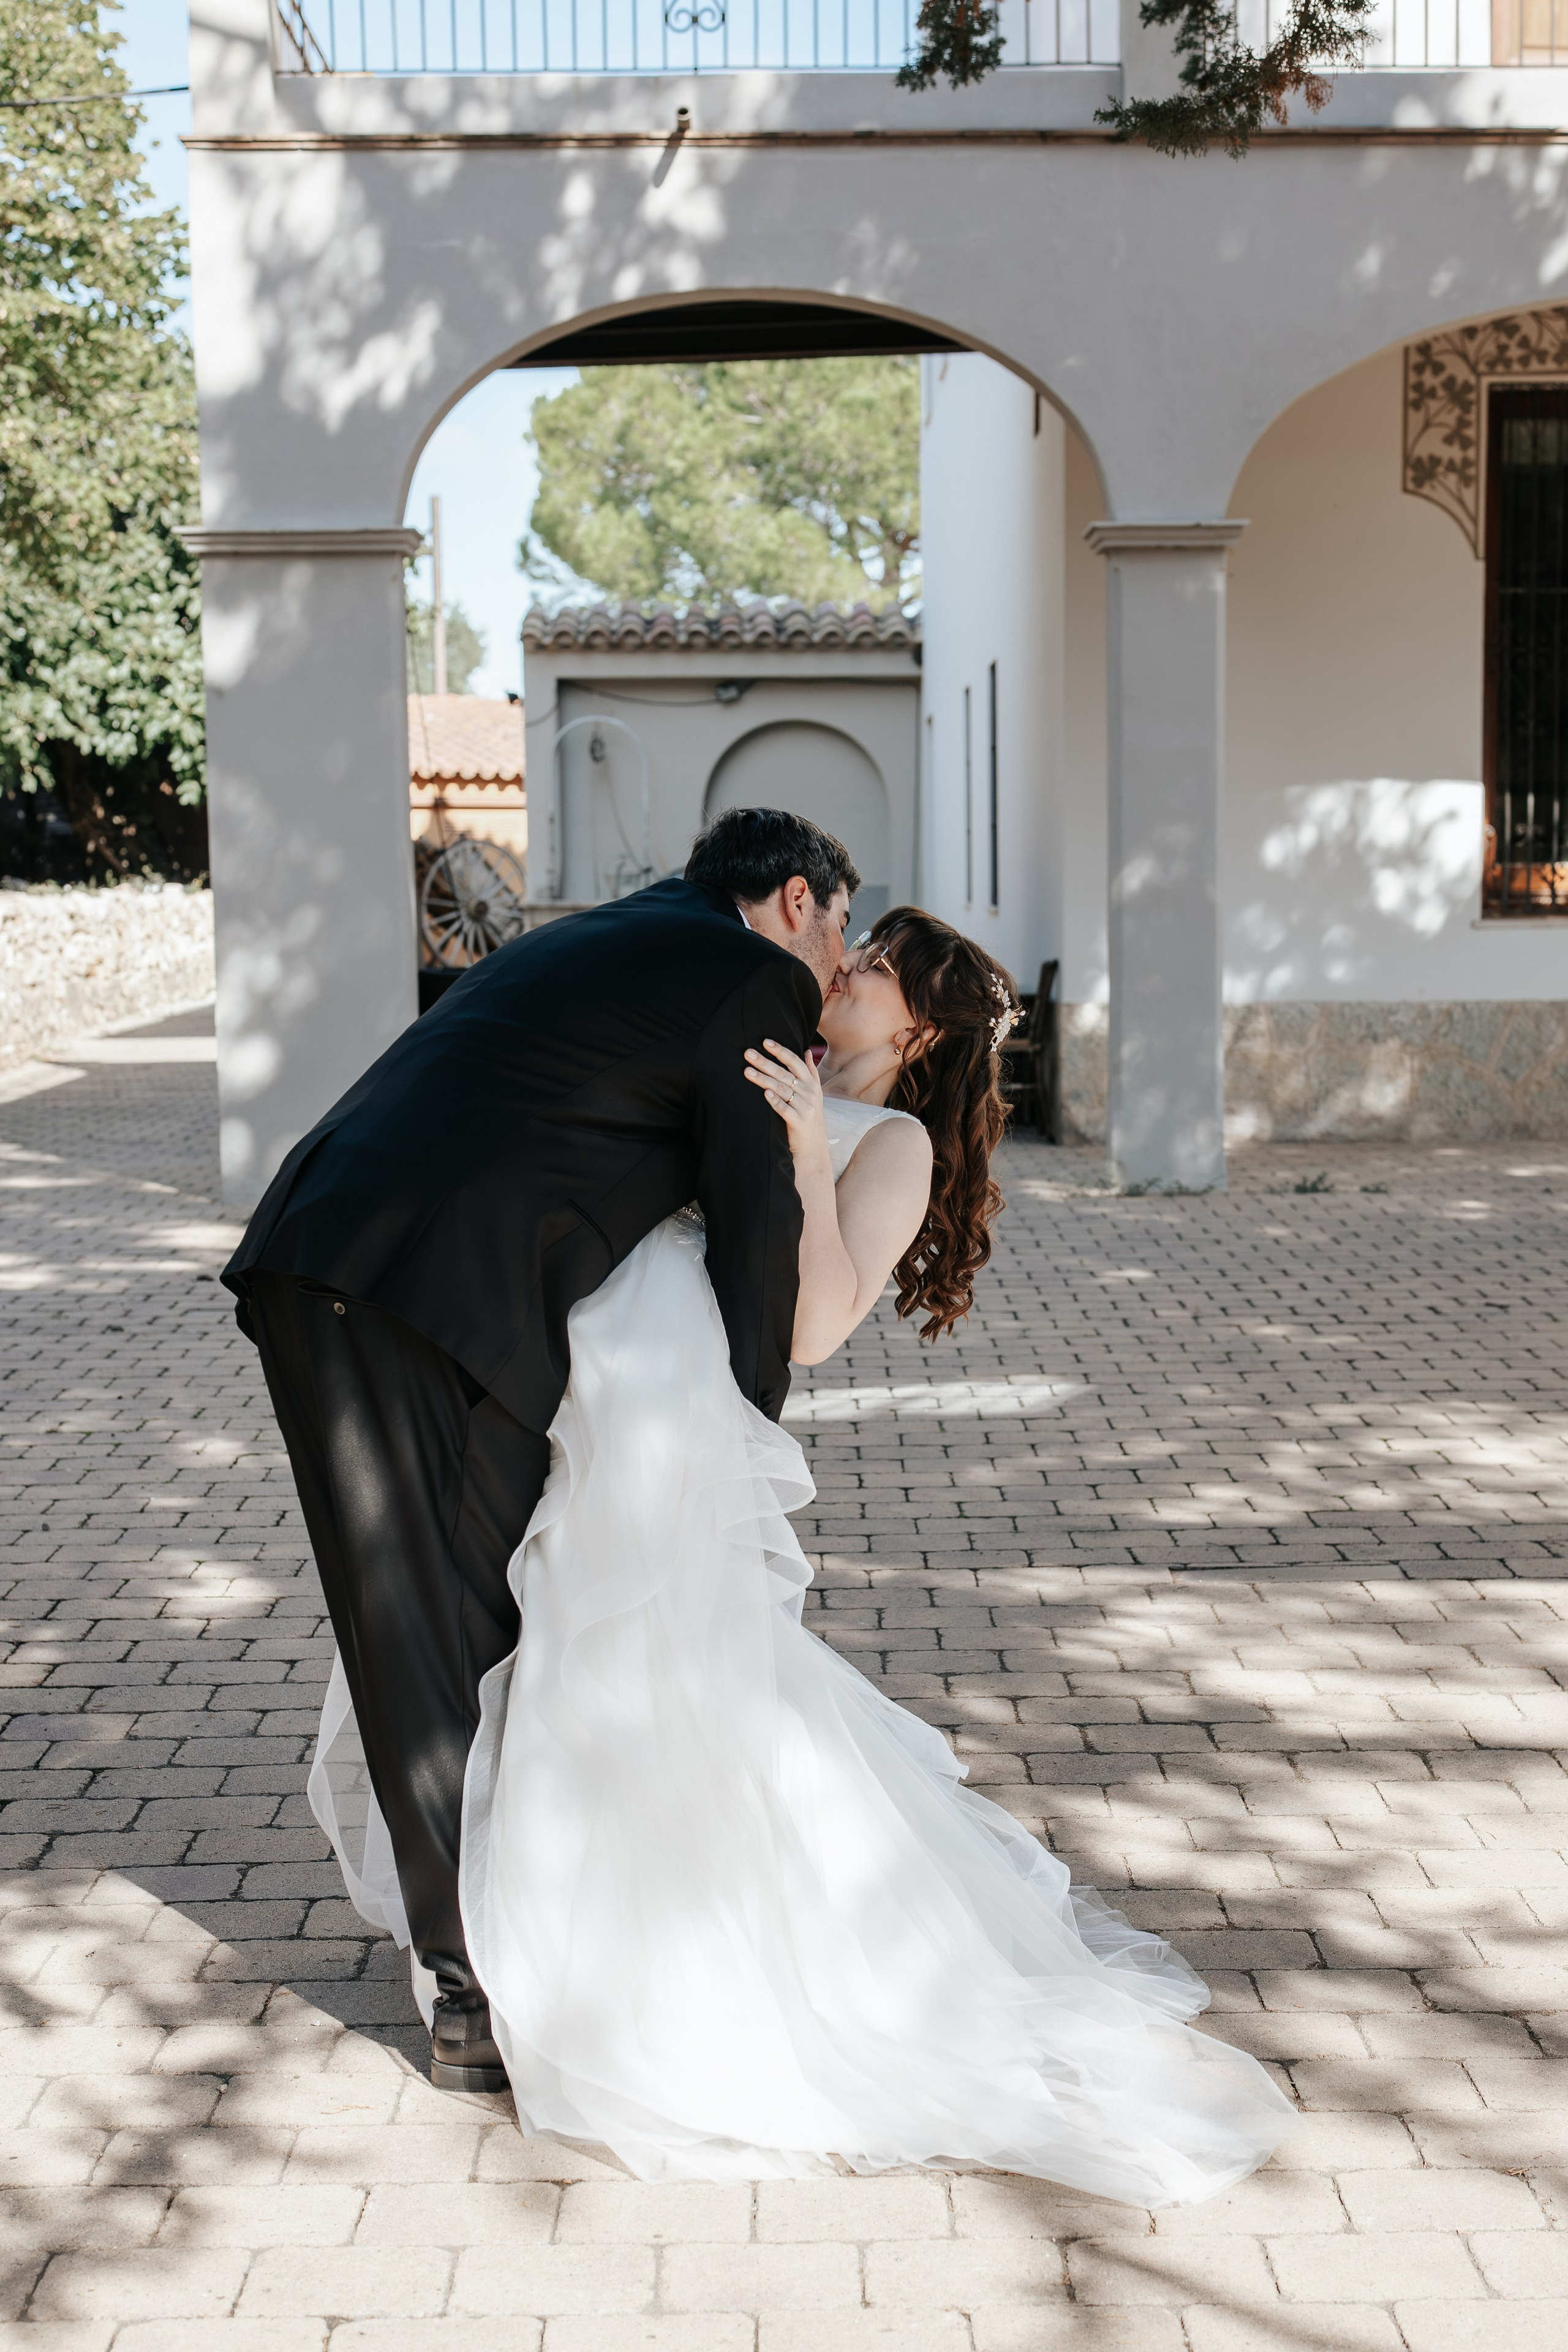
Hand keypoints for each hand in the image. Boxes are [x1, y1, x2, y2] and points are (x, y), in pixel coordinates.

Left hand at [744, 1039, 828, 1167]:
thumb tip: (807, 1051)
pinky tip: (765, 1093)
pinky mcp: (799, 1122)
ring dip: (763, 1079)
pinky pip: (784, 1109)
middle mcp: (810, 1093)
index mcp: (811, 1083)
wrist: (813, 1146)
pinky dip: (775, 1101)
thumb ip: (810, 1071)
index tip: (765, 1042)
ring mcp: (805, 1107)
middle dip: (765, 1062)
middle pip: (784, 1074)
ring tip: (747, 1072)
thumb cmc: (809, 1116)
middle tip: (748, 1053)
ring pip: (781, 1089)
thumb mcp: (815, 1093)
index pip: (794, 1062)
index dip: (780, 1051)